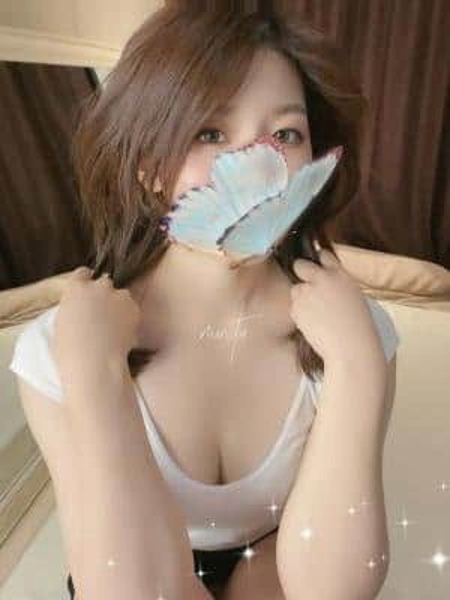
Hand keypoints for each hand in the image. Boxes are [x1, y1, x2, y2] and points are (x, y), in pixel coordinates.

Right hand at [52, 267, 141, 386]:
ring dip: (118, 305)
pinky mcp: (134, 308)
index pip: (82, 274)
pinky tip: (122, 333)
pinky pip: (132, 308)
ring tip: (114, 327)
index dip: (85, 282)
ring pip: (121, 295)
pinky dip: (129, 317)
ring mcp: (118, 296)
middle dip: (103, 294)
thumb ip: (73, 308)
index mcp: (76, 288)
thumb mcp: (61, 323)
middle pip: (104, 282)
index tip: (87, 291)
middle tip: (101, 314)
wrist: (96, 362)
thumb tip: (80, 310)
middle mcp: (98, 287)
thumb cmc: (70, 350)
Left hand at [289, 248, 386, 371]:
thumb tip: (321, 280)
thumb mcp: (353, 296)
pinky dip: (300, 314)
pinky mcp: (297, 307)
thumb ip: (336, 284)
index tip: (317, 266)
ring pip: (296, 290)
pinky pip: (294, 307)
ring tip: (317, 315)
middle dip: (300, 272)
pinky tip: (314, 324)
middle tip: (307, 287)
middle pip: (300, 265)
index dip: (319, 261)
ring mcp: (308, 292)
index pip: (324, 256)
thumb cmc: (357, 326)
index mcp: (341, 275)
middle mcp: (323, 279)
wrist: (350, 346)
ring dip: (302, 298)